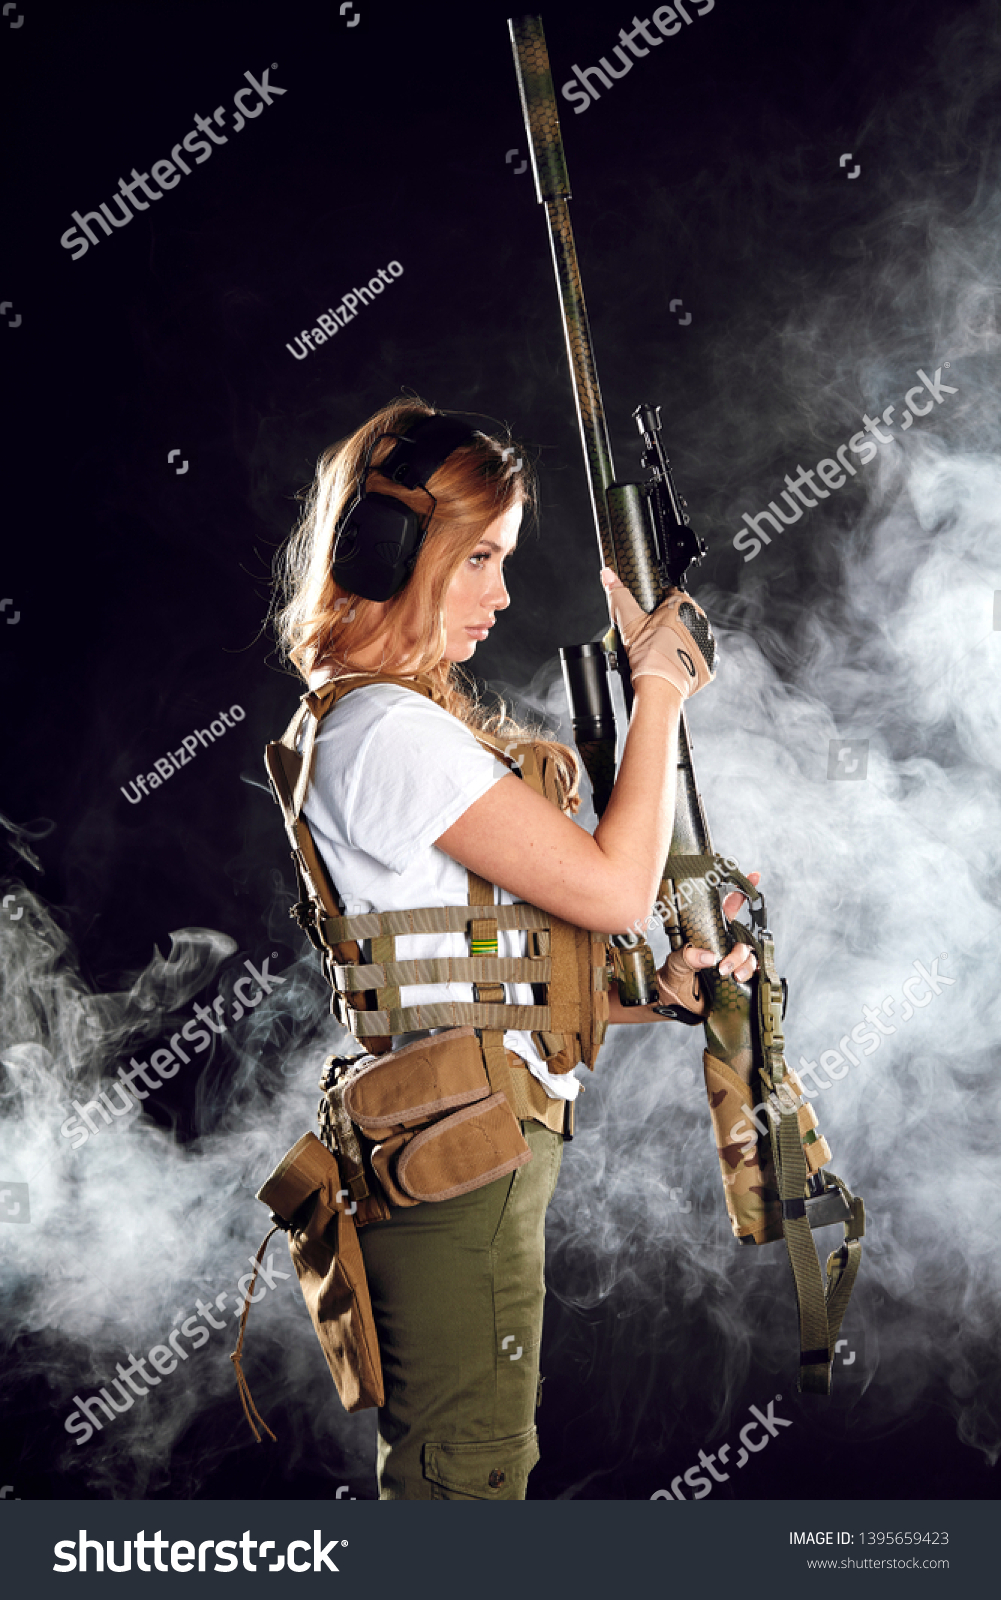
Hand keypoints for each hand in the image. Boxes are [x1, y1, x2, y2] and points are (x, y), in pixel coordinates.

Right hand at [600, 568, 716, 698]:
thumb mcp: (628, 621)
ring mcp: (707, 641)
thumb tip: (608, 574)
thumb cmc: (649, 655)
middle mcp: (700, 620)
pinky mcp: (710, 661)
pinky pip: (698, 655)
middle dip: (667, 623)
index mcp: (683, 604)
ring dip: (678, 640)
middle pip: (680, 616)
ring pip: (690, 634)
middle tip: (651, 637)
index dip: (656, 604)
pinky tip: (673, 662)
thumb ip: (618, 594)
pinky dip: (687, 658)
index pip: (670, 594)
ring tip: (661, 652)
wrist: (660, 687)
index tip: (648, 617)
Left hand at [655, 871, 761, 1014]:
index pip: (727, 910)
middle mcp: (722, 947)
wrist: (671, 1006)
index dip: (741, 892)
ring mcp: (731, 963)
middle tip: (723, 964)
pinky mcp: (736, 980)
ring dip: (742, 964)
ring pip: (749, 956)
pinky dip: (749, 974)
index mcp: (708, 935)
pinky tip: (739, 979)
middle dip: (739, 950)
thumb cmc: (670, 980)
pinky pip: (753, 973)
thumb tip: (709, 957)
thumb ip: (686, 957)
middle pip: (742, 938)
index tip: (753, 876)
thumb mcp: (674, 965)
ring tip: (728, 974)